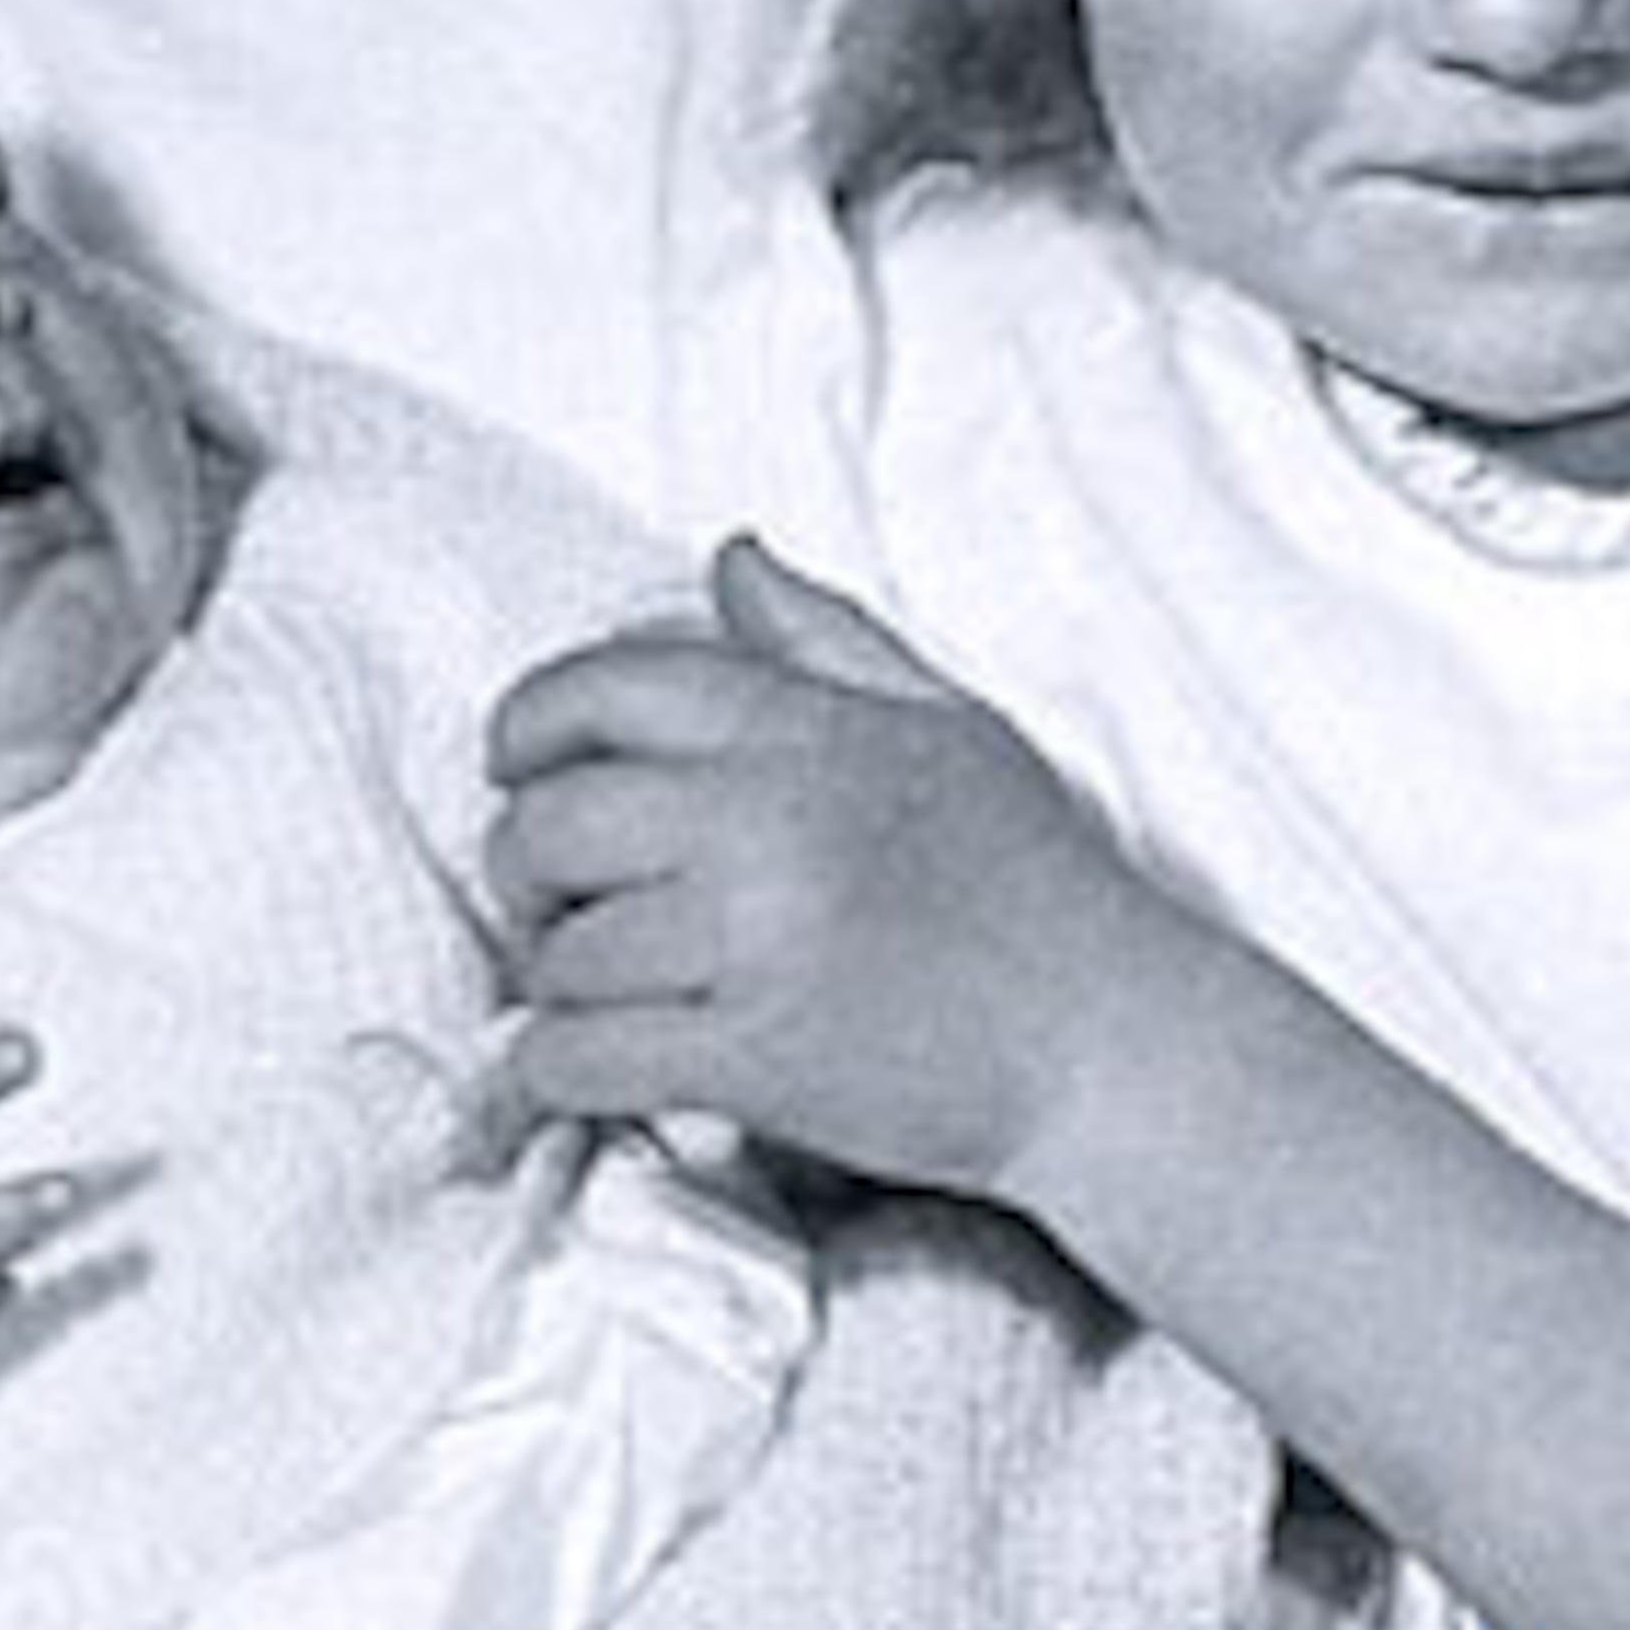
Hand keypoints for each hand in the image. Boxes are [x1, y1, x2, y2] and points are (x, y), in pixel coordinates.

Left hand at [484, 535, 1157, 1199]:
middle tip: (561, 907)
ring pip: (560, 954)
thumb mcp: (948, 729)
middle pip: (549, 826)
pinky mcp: (757, 1058)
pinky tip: (588, 1070)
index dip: (527, 726)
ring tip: (608, 997)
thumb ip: (827, 640)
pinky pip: (579, 1057)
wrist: (1113, 1046)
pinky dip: (555, 1071)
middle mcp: (770, 821)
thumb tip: (728, 558)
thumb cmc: (1034, 887)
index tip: (515, 768)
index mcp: (808, 729)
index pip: (603, 687)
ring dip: (559, 986)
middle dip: (528, 873)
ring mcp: (760, 941)